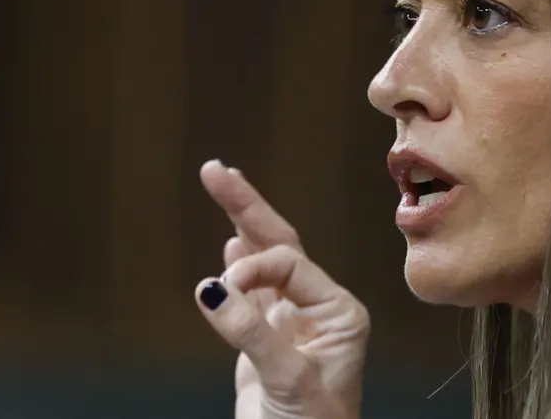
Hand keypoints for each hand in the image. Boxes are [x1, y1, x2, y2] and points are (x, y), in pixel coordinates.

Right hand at [194, 160, 369, 418]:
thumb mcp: (286, 379)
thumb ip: (251, 332)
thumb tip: (210, 288)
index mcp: (340, 313)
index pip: (291, 265)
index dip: (254, 268)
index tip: (224, 291)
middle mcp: (320, 310)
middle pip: (281, 246)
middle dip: (248, 207)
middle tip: (214, 170)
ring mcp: (293, 323)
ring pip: (263, 264)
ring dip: (240, 226)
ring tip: (221, 182)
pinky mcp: (268, 341)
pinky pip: (252, 293)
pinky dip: (238, 266)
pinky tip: (230, 240)